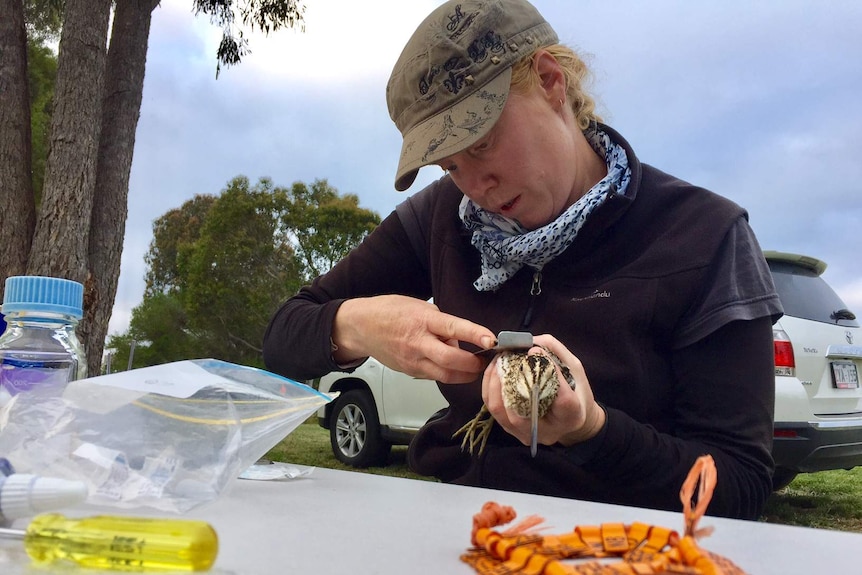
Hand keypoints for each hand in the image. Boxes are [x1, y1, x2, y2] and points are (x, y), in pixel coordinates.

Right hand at [331, 295, 495, 382]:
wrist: (361, 327)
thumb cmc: (390, 312)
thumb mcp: (419, 307)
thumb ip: (441, 323)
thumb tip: (460, 339)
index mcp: (422, 320)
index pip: (453, 328)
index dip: (475, 335)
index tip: (492, 340)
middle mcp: (418, 343)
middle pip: (451, 361)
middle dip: (473, 364)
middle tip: (486, 361)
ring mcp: (413, 361)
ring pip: (446, 375)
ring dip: (464, 374)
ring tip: (474, 367)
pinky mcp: (410, 372)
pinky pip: (435, 377)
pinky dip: (448, 373)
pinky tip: (452, 366)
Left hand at [482, 334, 605, 446]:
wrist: (571, 422)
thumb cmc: (576, 393)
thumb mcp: (575, 370)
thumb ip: (556, 352)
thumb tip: (532, 342)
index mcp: (571, 417)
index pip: (560, 400)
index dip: (547, 373)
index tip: (535, 351)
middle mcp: (547, 432)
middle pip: (520, 411)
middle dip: (508, 379)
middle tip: (505, 354)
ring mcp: (526, 434)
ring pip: (500, 412)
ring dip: (494, 383)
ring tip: (497, 361)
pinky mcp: (511, 431)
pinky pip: (494, 411)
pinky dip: (490, 388)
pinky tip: (494, 372)